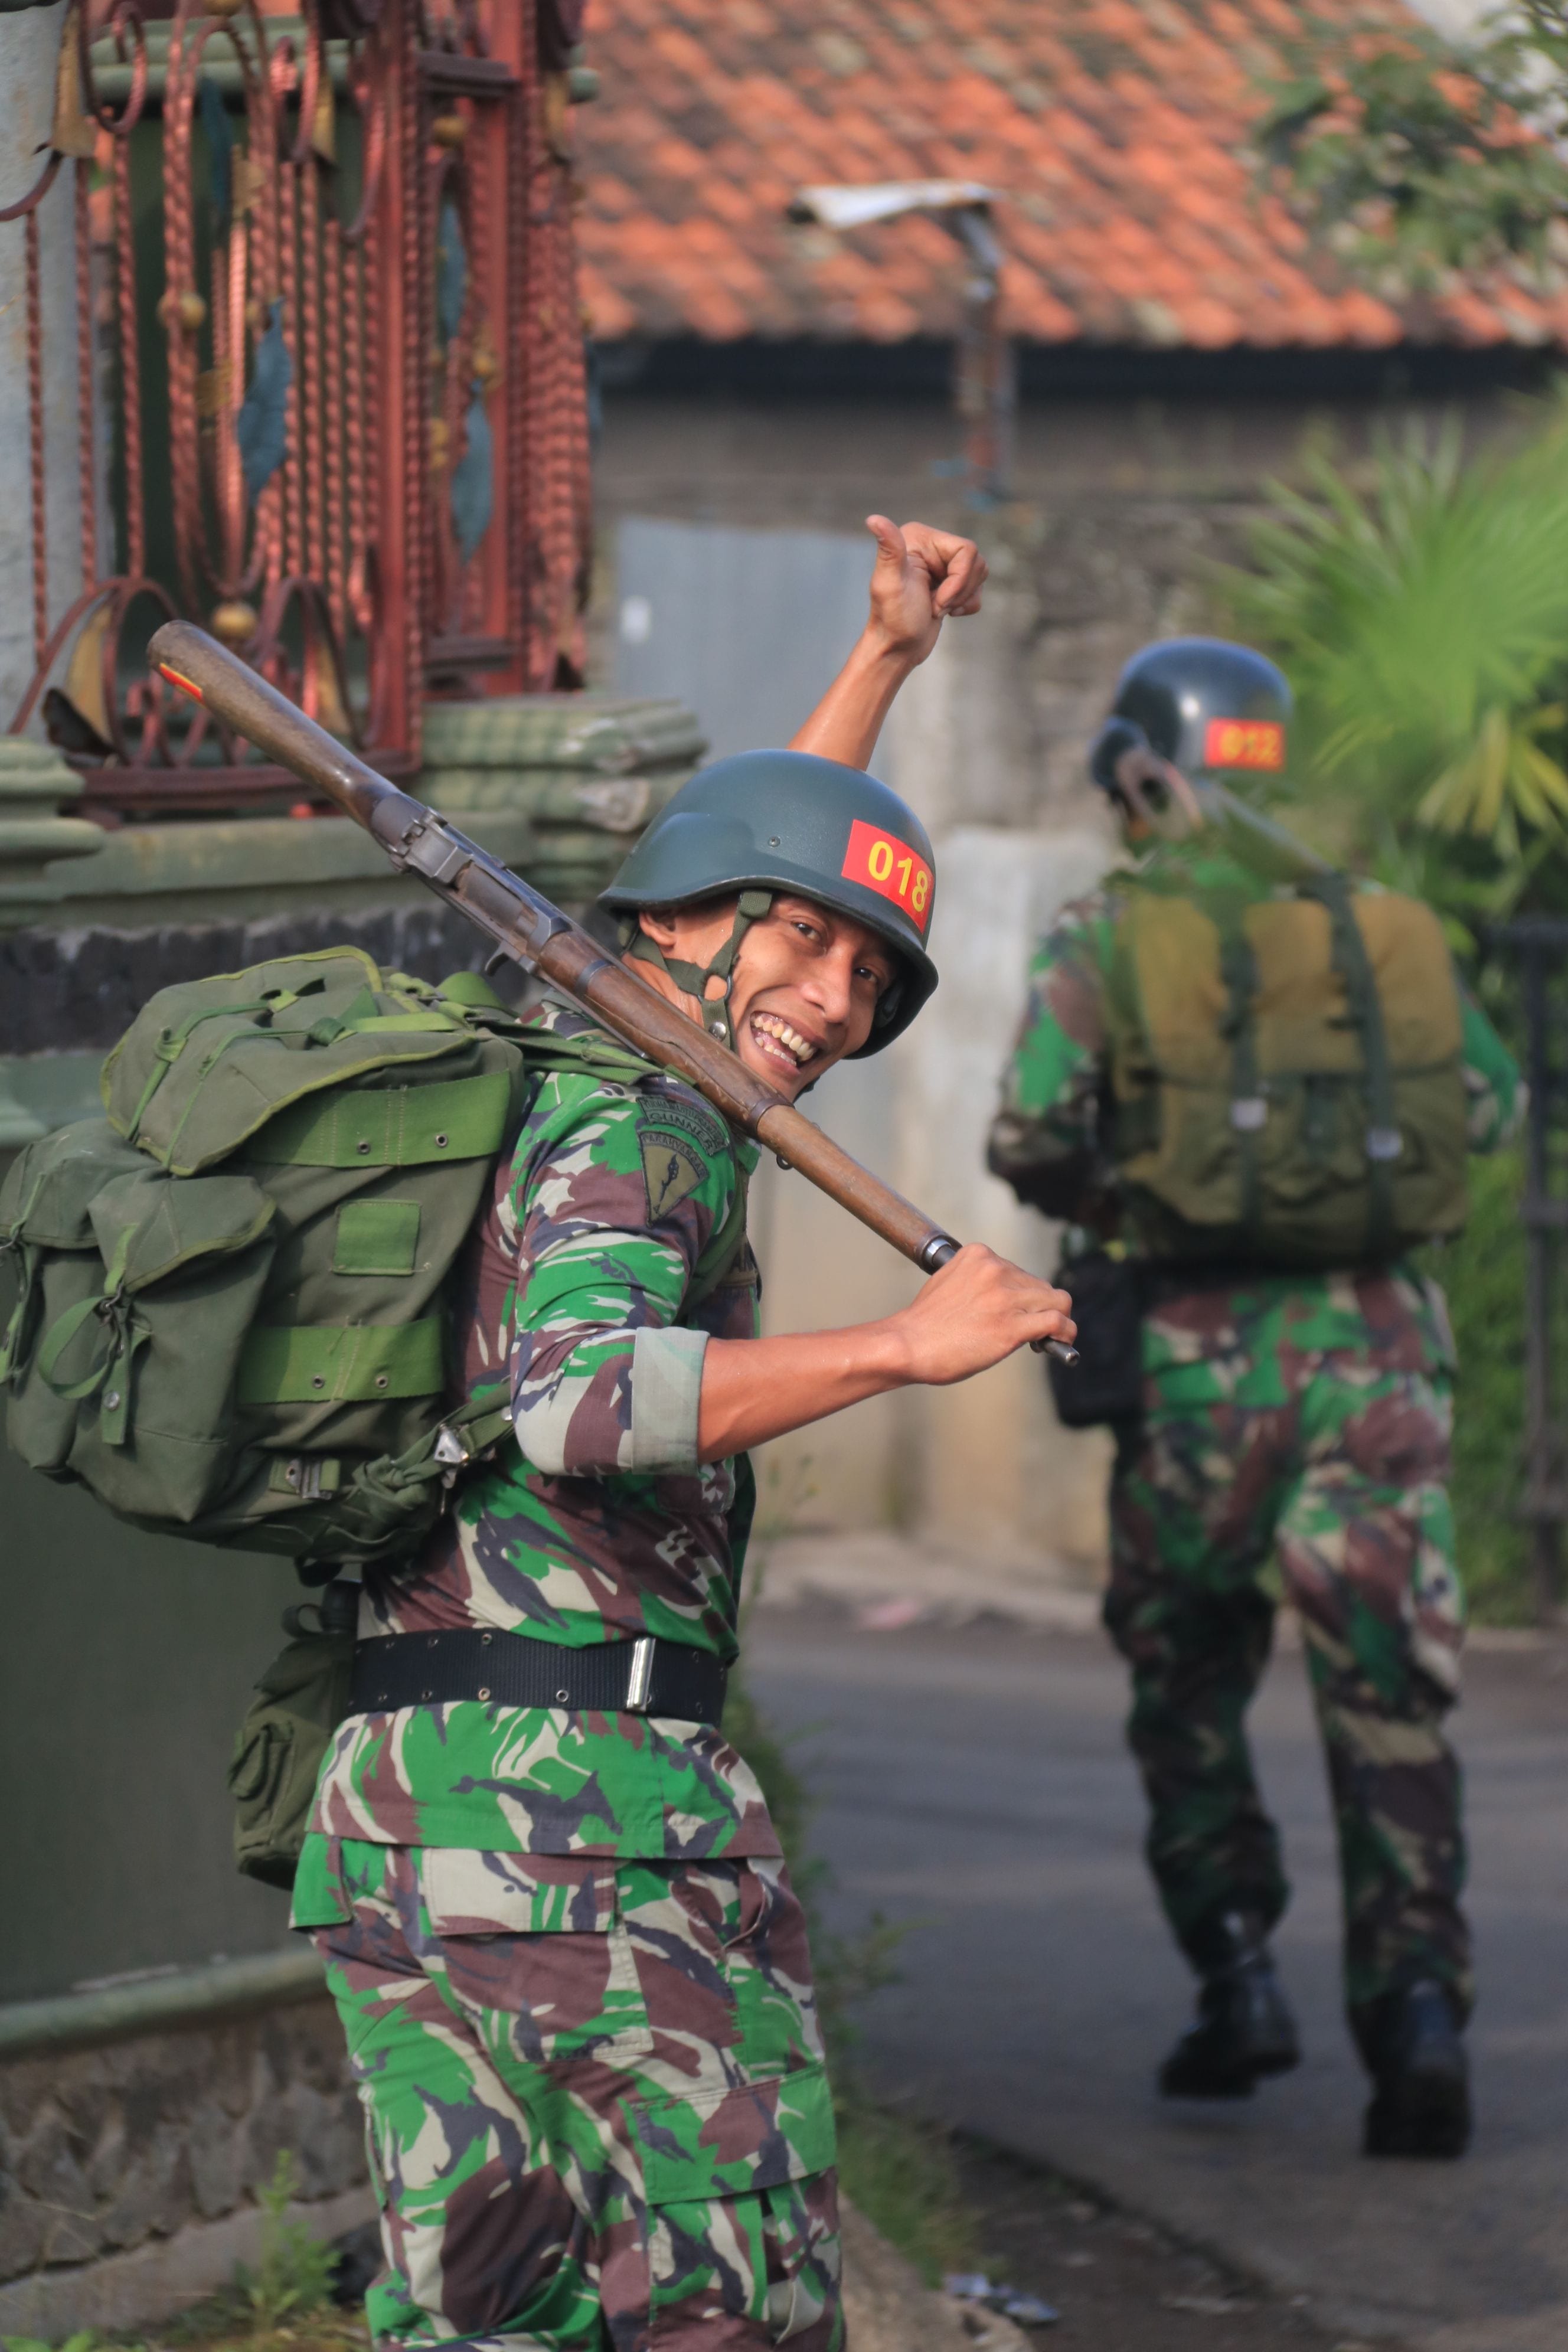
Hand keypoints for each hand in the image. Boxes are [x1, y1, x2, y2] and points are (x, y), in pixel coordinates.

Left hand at [865, 515, 987, 666]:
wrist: (896, 649)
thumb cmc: (892, 620)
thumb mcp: (890, 584)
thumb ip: (889, 550)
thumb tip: (873, 519)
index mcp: (919, 538)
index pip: (966, 549)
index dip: (959, 579)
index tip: (938, 600)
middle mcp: (931, 545)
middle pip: (975, 561)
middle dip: (960, 590)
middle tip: (936, 606)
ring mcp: (942, 564)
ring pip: (979, 573)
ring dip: (962, 598)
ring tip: (937, 608)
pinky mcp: (950, 582)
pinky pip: (977, 587)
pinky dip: (966, 605)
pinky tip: (944, 612)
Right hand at [887, 1245, 1075, 1386]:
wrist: (907, 1345)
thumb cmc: (925, 1324)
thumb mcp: (947, 1282)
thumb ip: (976, 1280)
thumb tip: (1005, 1295)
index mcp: (978, 1255)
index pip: (1019, 1271)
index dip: (1023, 1294)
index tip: (1016, 1311)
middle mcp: (995, 1269)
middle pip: (1040, 1285)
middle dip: (1039, 1307)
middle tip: (1030, 1329)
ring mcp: (1005, 1297)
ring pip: (1056, 1301)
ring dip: (1059, 1318)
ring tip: (1050, 1335)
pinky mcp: (1012, 1326)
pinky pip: (1057, 1321)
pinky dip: (1066, 1330)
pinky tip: (1063, 1340)